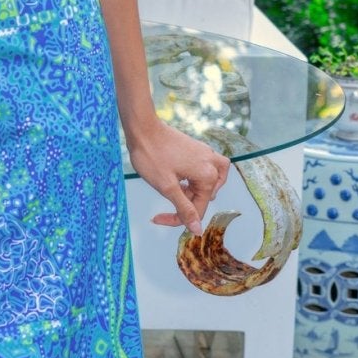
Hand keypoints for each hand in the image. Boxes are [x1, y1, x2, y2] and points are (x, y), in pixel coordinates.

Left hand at [125, 121, 230, 237]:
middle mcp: (213, 164)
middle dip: (184, 203)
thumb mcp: (167, 187)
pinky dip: (191, 179)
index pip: (198, 209)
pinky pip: (203, 171)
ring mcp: (207, 154)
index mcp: (209, 176)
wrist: (143, 128)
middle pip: (203, 197)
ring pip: (206, 184)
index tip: (157, 218)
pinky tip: (176, 178)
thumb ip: (184, 209)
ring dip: (189, 192)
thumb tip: (197, 230)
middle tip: (162, 200)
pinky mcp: (198, 150)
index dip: (177, 219)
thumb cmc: (152, 156)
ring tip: (170, 188)